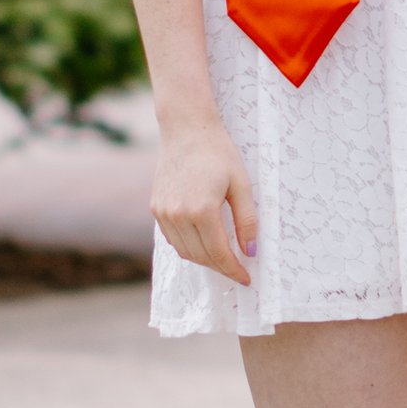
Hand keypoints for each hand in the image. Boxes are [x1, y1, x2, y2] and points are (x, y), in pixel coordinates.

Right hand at [151, 118, 255, 282]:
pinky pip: (173, 238)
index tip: (246, 279)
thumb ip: (247, 221)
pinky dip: (188, 246)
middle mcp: (178, 215)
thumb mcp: (241, 184)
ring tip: (222, 258)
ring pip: (184, 251)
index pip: (219, 254)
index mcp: (202, 210)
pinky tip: (203, 241)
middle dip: (221, 267)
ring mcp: (163, 212)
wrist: (186, 128)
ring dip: (204, 260)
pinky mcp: (155, 208)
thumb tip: (251, 251)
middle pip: (201, 257)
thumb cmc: (218, 152)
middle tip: (237, 269)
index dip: (234, 270)